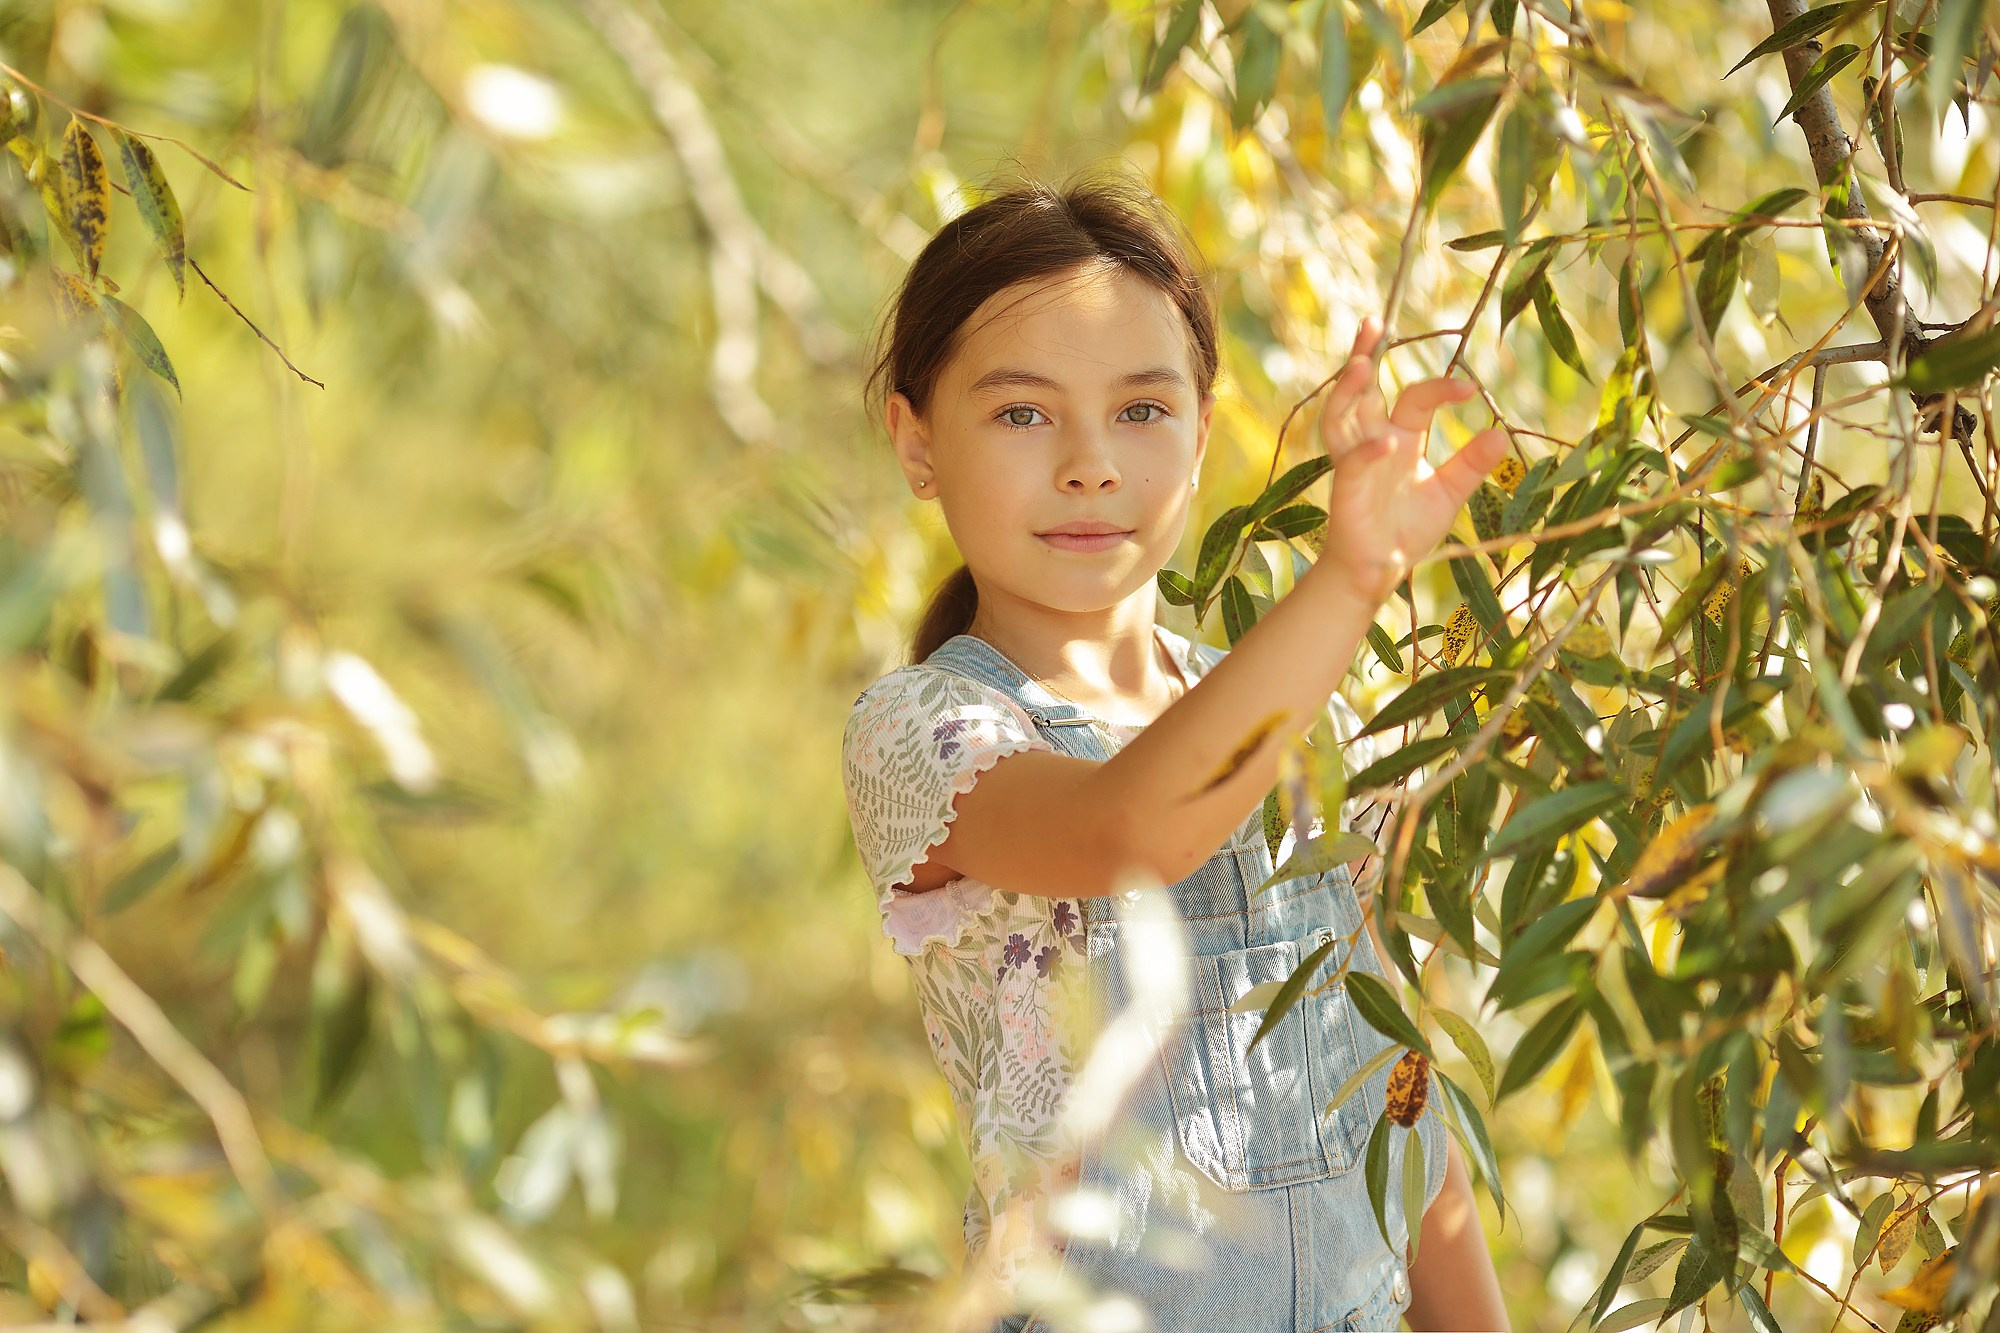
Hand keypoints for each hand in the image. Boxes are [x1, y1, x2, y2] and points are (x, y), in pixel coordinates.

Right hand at [1315, 317, 1508, 604]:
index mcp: (1398, 439)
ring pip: (1340, 418)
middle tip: (1371, 321)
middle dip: (1362, 355)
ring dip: (1348, 391)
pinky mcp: (1346, 491)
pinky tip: (1385, 444)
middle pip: (1361, 391)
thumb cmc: (1407, 530)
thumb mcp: (1448, 495)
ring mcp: (1354, 465)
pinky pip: (1352, 465)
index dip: (1441, 389)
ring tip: (1361, 365)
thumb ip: (1470, 465)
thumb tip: (1499, 433)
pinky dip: (1366, 453)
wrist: (1380, 572)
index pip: (1414, 398)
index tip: (1471, 388)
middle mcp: (1372, 443)